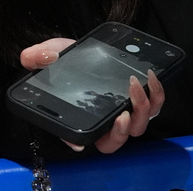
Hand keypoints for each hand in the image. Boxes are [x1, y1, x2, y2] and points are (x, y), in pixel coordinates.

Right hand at [19, 37, 165, 154]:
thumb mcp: (49, 52)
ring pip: (137, 127)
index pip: (77, 137)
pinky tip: (150, 77)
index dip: (78, 144)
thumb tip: (36, 59)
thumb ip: (37, 56)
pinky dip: (156, 95)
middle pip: (114, 140)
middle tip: (122, 112)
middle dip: (121, 130)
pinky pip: (154, 106)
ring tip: (136, 86)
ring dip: (141, 110)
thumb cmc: (69, 57)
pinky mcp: (140, 100)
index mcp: (78, 116)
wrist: (89, 48)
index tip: (80, 144)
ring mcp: (123, 113)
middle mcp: (102, 121)